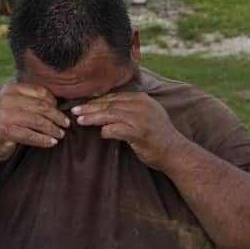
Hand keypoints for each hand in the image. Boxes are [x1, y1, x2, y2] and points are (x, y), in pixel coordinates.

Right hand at [0, 82, 69, 161]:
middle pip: (41, 106)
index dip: (54, 102)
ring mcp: (4, 114)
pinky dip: (43, 140)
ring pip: (38, 121)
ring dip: (52, 129)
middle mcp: (6, 98)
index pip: (40, 91)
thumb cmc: (3, 123)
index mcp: (10, 88)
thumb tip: (58, 101)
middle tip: (66, 124)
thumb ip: (28, 99)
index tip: (60, 110)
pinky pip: (31, 135)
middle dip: (57, 116)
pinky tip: (51, 143)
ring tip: (60, 134)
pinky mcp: (5, 130)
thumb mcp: (12, 104)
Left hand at [73, 92, 187, 169]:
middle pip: (109, 103)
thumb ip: (130, 108)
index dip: (96, 100)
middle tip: (74, 111)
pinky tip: (101, 134)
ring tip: (79, 120)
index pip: (113, 96)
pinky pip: (115, 129)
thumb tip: (107, 107)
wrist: (175, 152)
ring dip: (92, 118)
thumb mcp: (146, 114)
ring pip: (109, 114)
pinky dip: (105, 131)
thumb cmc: (157, 136)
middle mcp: (140, 104)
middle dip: (90, 107)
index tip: (83, 104)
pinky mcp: (138, 132)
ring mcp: (140, 118)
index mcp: (141, 98)